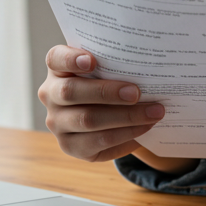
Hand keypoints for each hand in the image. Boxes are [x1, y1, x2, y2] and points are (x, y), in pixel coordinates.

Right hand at [39, 45, 197, 173]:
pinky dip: (125, 135)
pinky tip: (145, 128)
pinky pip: (98, 143)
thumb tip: (150, 62)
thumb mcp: (109, 68)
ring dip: (126, 117)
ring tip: (154, 113)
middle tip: (137, 93)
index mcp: (58, 68)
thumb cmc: (111, 81)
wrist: (109, 114)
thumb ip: (117, 63)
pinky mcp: (70, 146)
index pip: (56, 59)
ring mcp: (57, 122)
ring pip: (88, 120)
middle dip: (107, 92)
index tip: (92, 61)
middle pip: (71, 92)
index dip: (71, 59)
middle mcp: (50, 95)